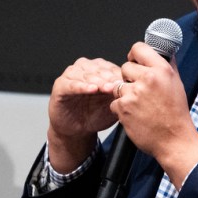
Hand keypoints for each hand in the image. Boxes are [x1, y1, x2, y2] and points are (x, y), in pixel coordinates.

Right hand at [47, 57, 122, 171]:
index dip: (119, 76)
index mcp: (100, 70)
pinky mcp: (60, 85)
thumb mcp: (112, 105)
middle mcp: (86, 68)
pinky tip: (90, 89)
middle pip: (99, 69)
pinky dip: (81, 86)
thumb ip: (121, 96)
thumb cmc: (96, 114)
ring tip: (105, 88)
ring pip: (86, 74)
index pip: (111, 68)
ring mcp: (72, 75)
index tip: (127, 83)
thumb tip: (136, 90)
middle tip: (117, 86)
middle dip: (109, 78)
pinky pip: (71, 83)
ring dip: (96, 80)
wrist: (77, 129)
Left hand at [113, 43, 197, 187]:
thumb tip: (162, 51)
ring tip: (139, 104)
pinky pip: (114, 102)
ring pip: (118, 85)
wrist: (174, 140)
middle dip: (129, 78)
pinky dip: (121, 108)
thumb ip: (166, 66)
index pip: (138, 48)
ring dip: (124, 94)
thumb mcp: (177, 84)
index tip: (135, 62)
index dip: (134, 55)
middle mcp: (148, 79)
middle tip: (140, 90)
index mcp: (162, 70)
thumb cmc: (176, 114)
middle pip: (125, 67)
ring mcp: (134, 93)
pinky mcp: (123, 108)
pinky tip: (135, 114)